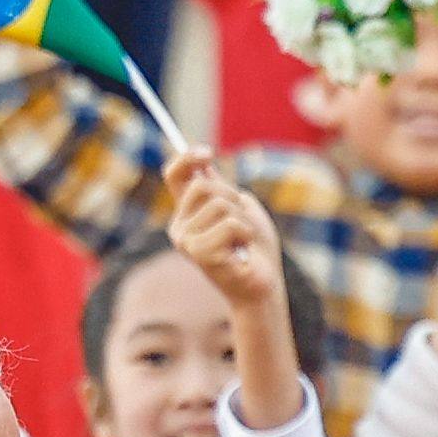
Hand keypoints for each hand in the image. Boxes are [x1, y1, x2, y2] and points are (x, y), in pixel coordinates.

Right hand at [166, 152, 285, 315]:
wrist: (263, 283)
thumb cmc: (253, 247)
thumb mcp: (240, 207)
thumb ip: (220, 188)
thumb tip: (201, 165)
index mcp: (187, 212)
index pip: (174, 175)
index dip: (187, 158)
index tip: (207, 153)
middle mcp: (180, 226)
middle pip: (202, 185)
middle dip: (232, 198)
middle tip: (240, 223)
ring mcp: (186, 241)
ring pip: (220, 204)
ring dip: (242, 220)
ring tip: (241, 240)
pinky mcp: (199, 254)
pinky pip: (230, 225)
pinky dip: (245, 234)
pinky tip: (241, 251)